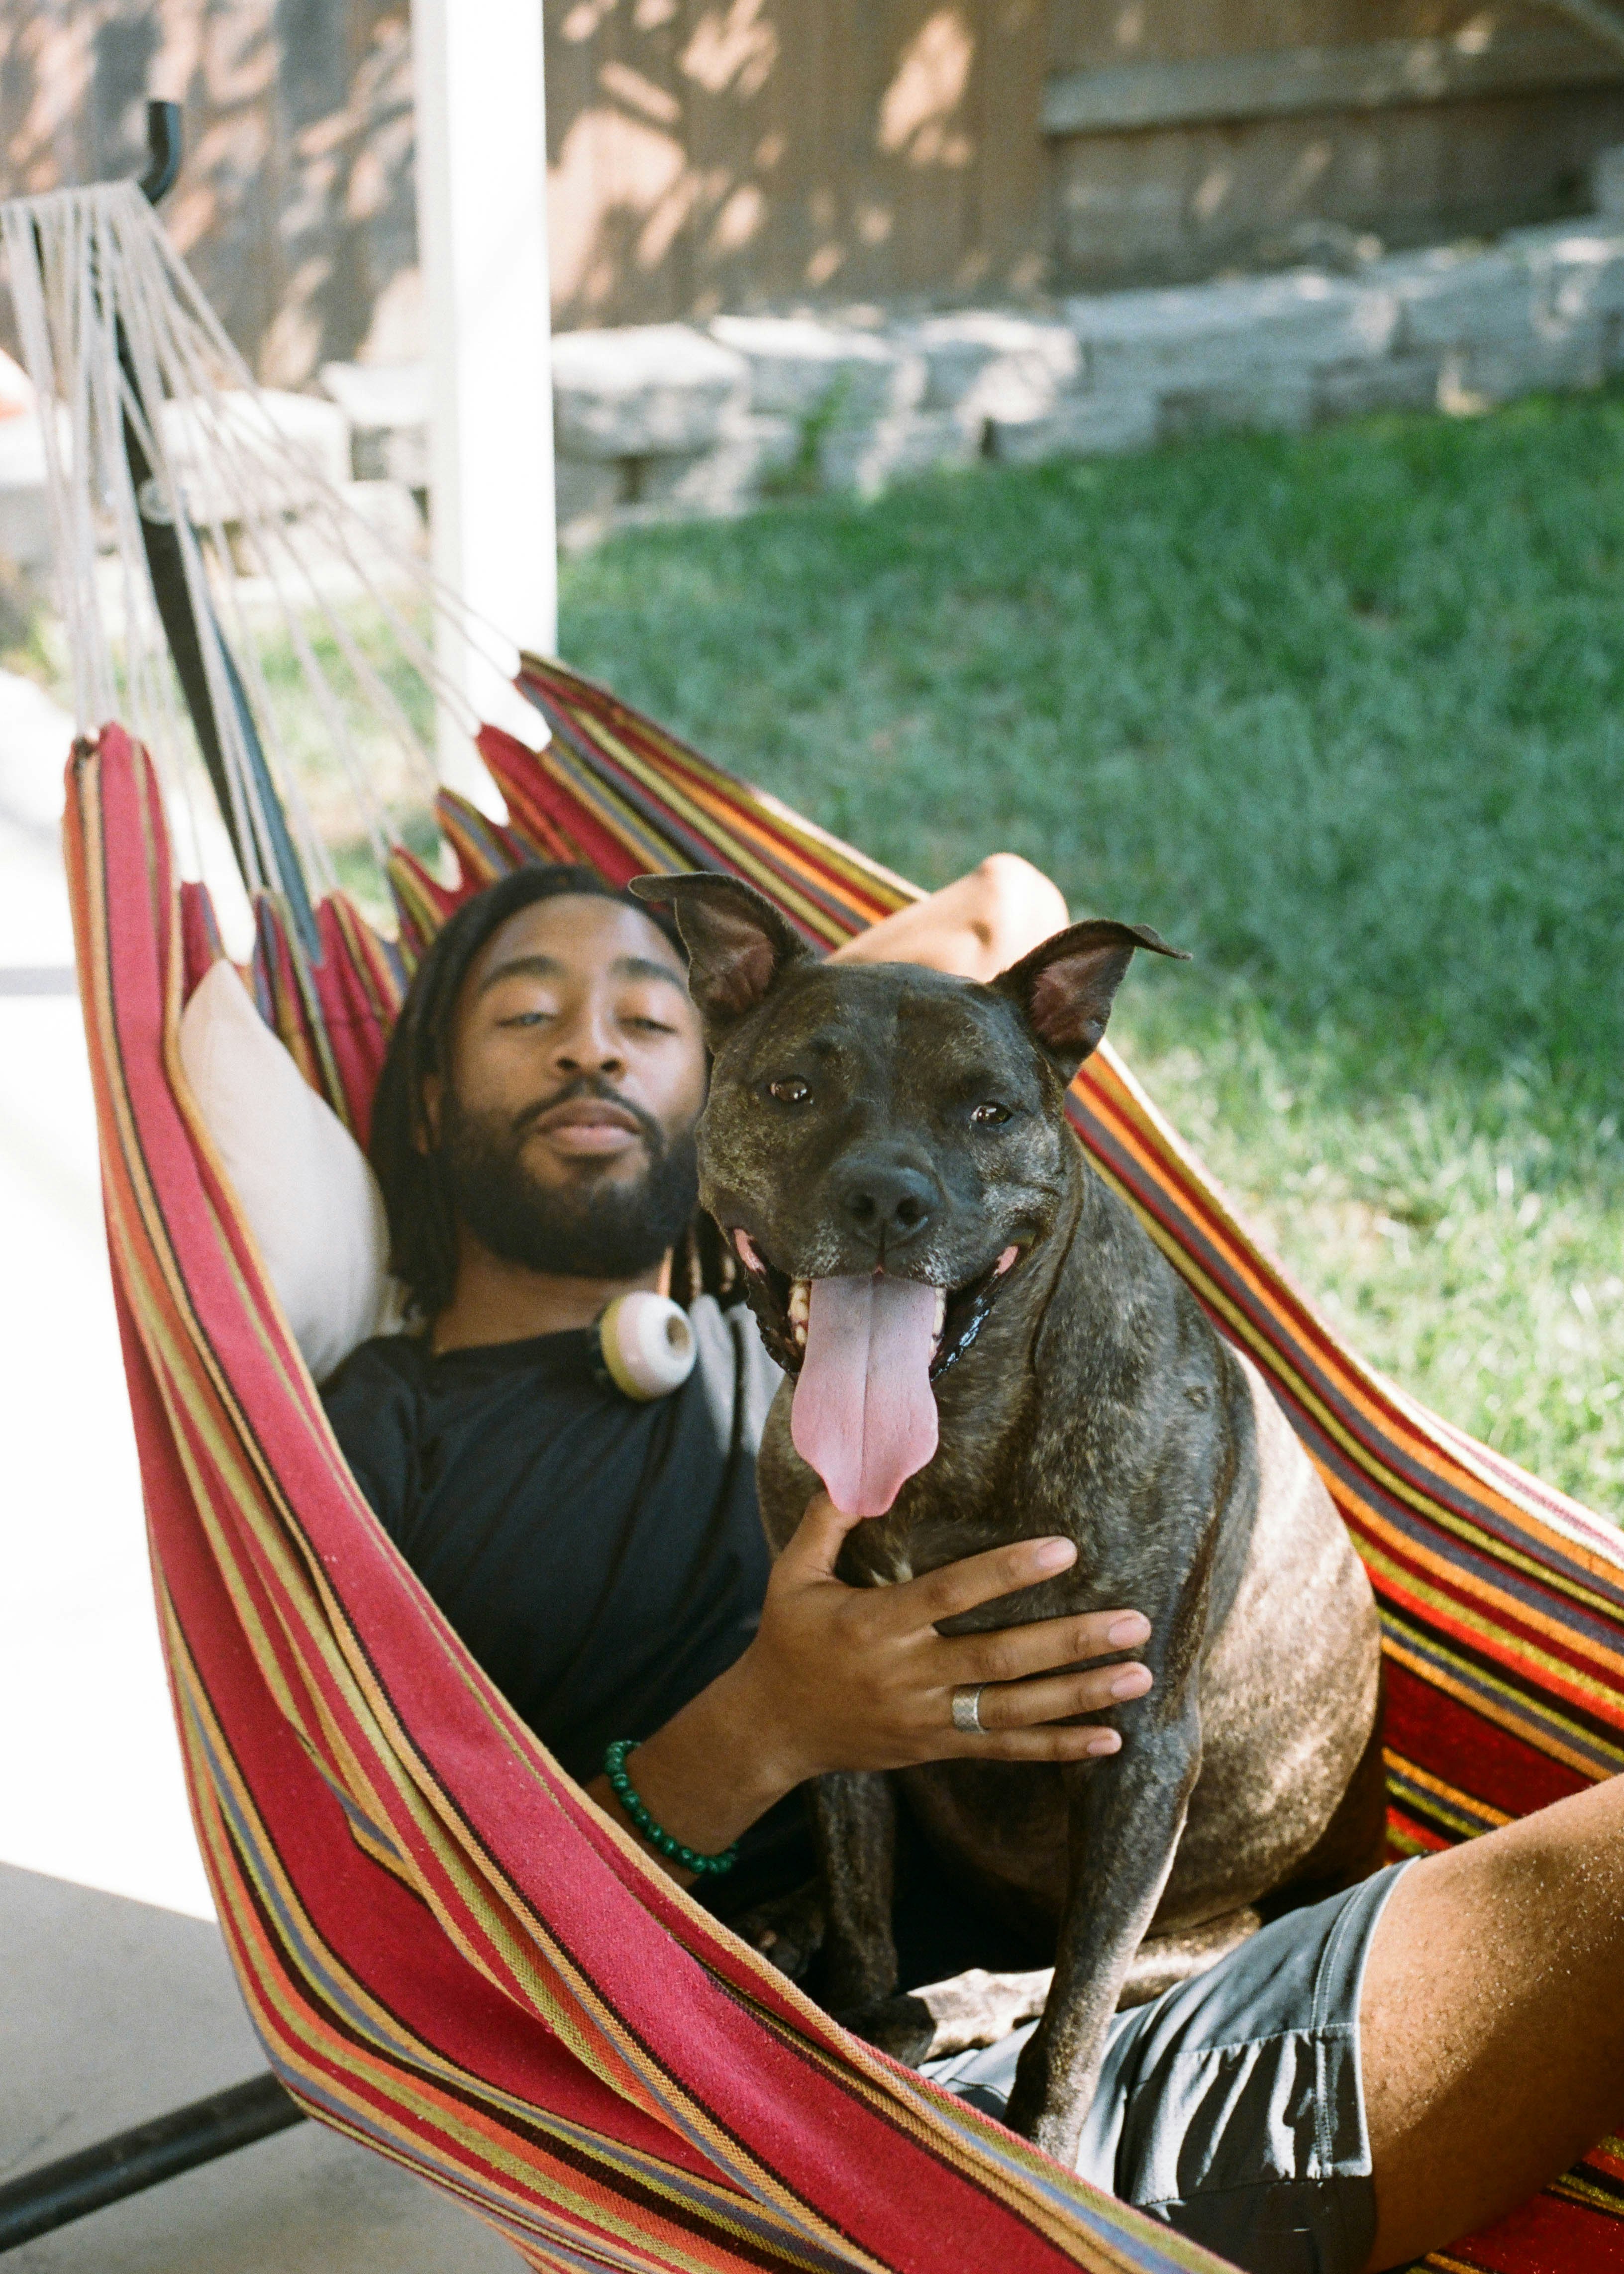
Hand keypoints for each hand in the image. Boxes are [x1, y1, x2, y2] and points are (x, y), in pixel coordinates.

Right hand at [735, 1492, 1152, 1787]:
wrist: (770, 1728)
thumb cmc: (787, 1637)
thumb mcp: (792, 1573)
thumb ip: (827, 1519)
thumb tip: (858, 1466)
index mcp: (875, 1624)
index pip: (951, 1594)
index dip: (1007, 1573)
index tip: (1065, 1550)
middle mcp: (907, 1674)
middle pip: (1000, 1659)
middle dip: (1071, 1642)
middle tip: (1134, 1623)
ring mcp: (926, 1717)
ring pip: (1013, 1710)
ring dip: (1080, 1694)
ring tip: (1138, 1675)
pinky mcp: (936, 1747)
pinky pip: (1004, 1749)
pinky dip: (1057, 1747)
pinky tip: (1108, 1739)